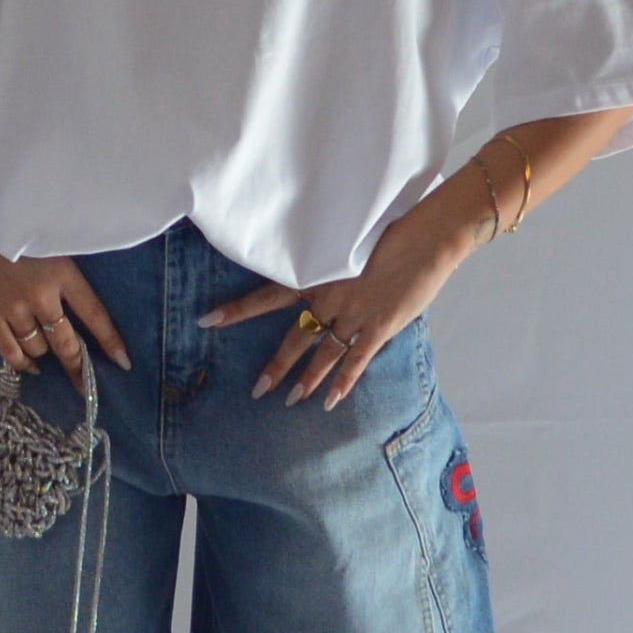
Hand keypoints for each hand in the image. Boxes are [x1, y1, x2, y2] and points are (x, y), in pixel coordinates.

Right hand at [0, 233, 131, 381]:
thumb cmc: (12, 229)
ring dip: (45, 356)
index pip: (94, 314)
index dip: (110, 341)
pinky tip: (31, 367)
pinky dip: (24, 363)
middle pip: (66, 343)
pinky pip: (11, 353)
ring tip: (47, 357)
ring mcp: (14, 309)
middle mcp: (41, 296)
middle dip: (77, 366)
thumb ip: (64, 274)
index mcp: (62, 273)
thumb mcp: (49, 244)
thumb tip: (78, 310)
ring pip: (39, 349)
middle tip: (84, 386)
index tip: (123, 362)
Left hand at [197, 190, 474, 409]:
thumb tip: (322, 266)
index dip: (237, 310)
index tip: (206, 320)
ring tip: (290, 401)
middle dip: (276, 365)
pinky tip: (328, 402)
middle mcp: (329, 297)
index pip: (267, 294)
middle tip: (256, 389)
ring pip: (322, 354)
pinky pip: (355, 362)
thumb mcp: (350, 241)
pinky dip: (342, 383)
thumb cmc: (391, 229)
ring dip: (306, 379)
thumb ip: (334, 261)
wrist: (426, 235)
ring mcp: (353, 314)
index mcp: (318, 273)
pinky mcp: (378, 327)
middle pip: (294, 336)